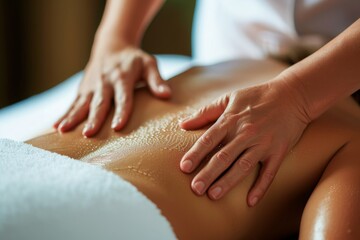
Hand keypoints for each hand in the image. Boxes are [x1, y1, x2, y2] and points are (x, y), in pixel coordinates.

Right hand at [54, 45, 170, 136]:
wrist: (112, 45)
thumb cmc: (134, 59)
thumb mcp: (149, 64)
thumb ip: (156, 80)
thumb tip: (166, 95)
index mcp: (122, 77)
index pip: (123, 97)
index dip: (121, 111)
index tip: (118, 127)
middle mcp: (105, 82)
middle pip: (100, 102)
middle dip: (94, 118)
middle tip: (89, 134)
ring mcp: (91, 86)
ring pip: (82, 103)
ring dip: (73, 117)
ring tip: (63, 131)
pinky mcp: (83, 89)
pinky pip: (73, 103)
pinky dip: (65, 114)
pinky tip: (56, 127)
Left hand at [179, 79, 309, 205]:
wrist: (293, 95)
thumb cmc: (257, 96)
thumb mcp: (229, 98)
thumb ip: (205, 112)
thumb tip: (182, 124)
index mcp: (231, 119)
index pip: (209, 139)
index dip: (195, 154)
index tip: (184, 167)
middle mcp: (246, 133)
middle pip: (223, 156)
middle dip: (208, 173)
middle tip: (195, 188)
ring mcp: (263, 144)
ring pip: (243, 166)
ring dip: (228, 182)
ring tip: (213, 195)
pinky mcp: (278, 152)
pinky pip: (269, 173)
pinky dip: (260, 187)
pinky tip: (250, 202)